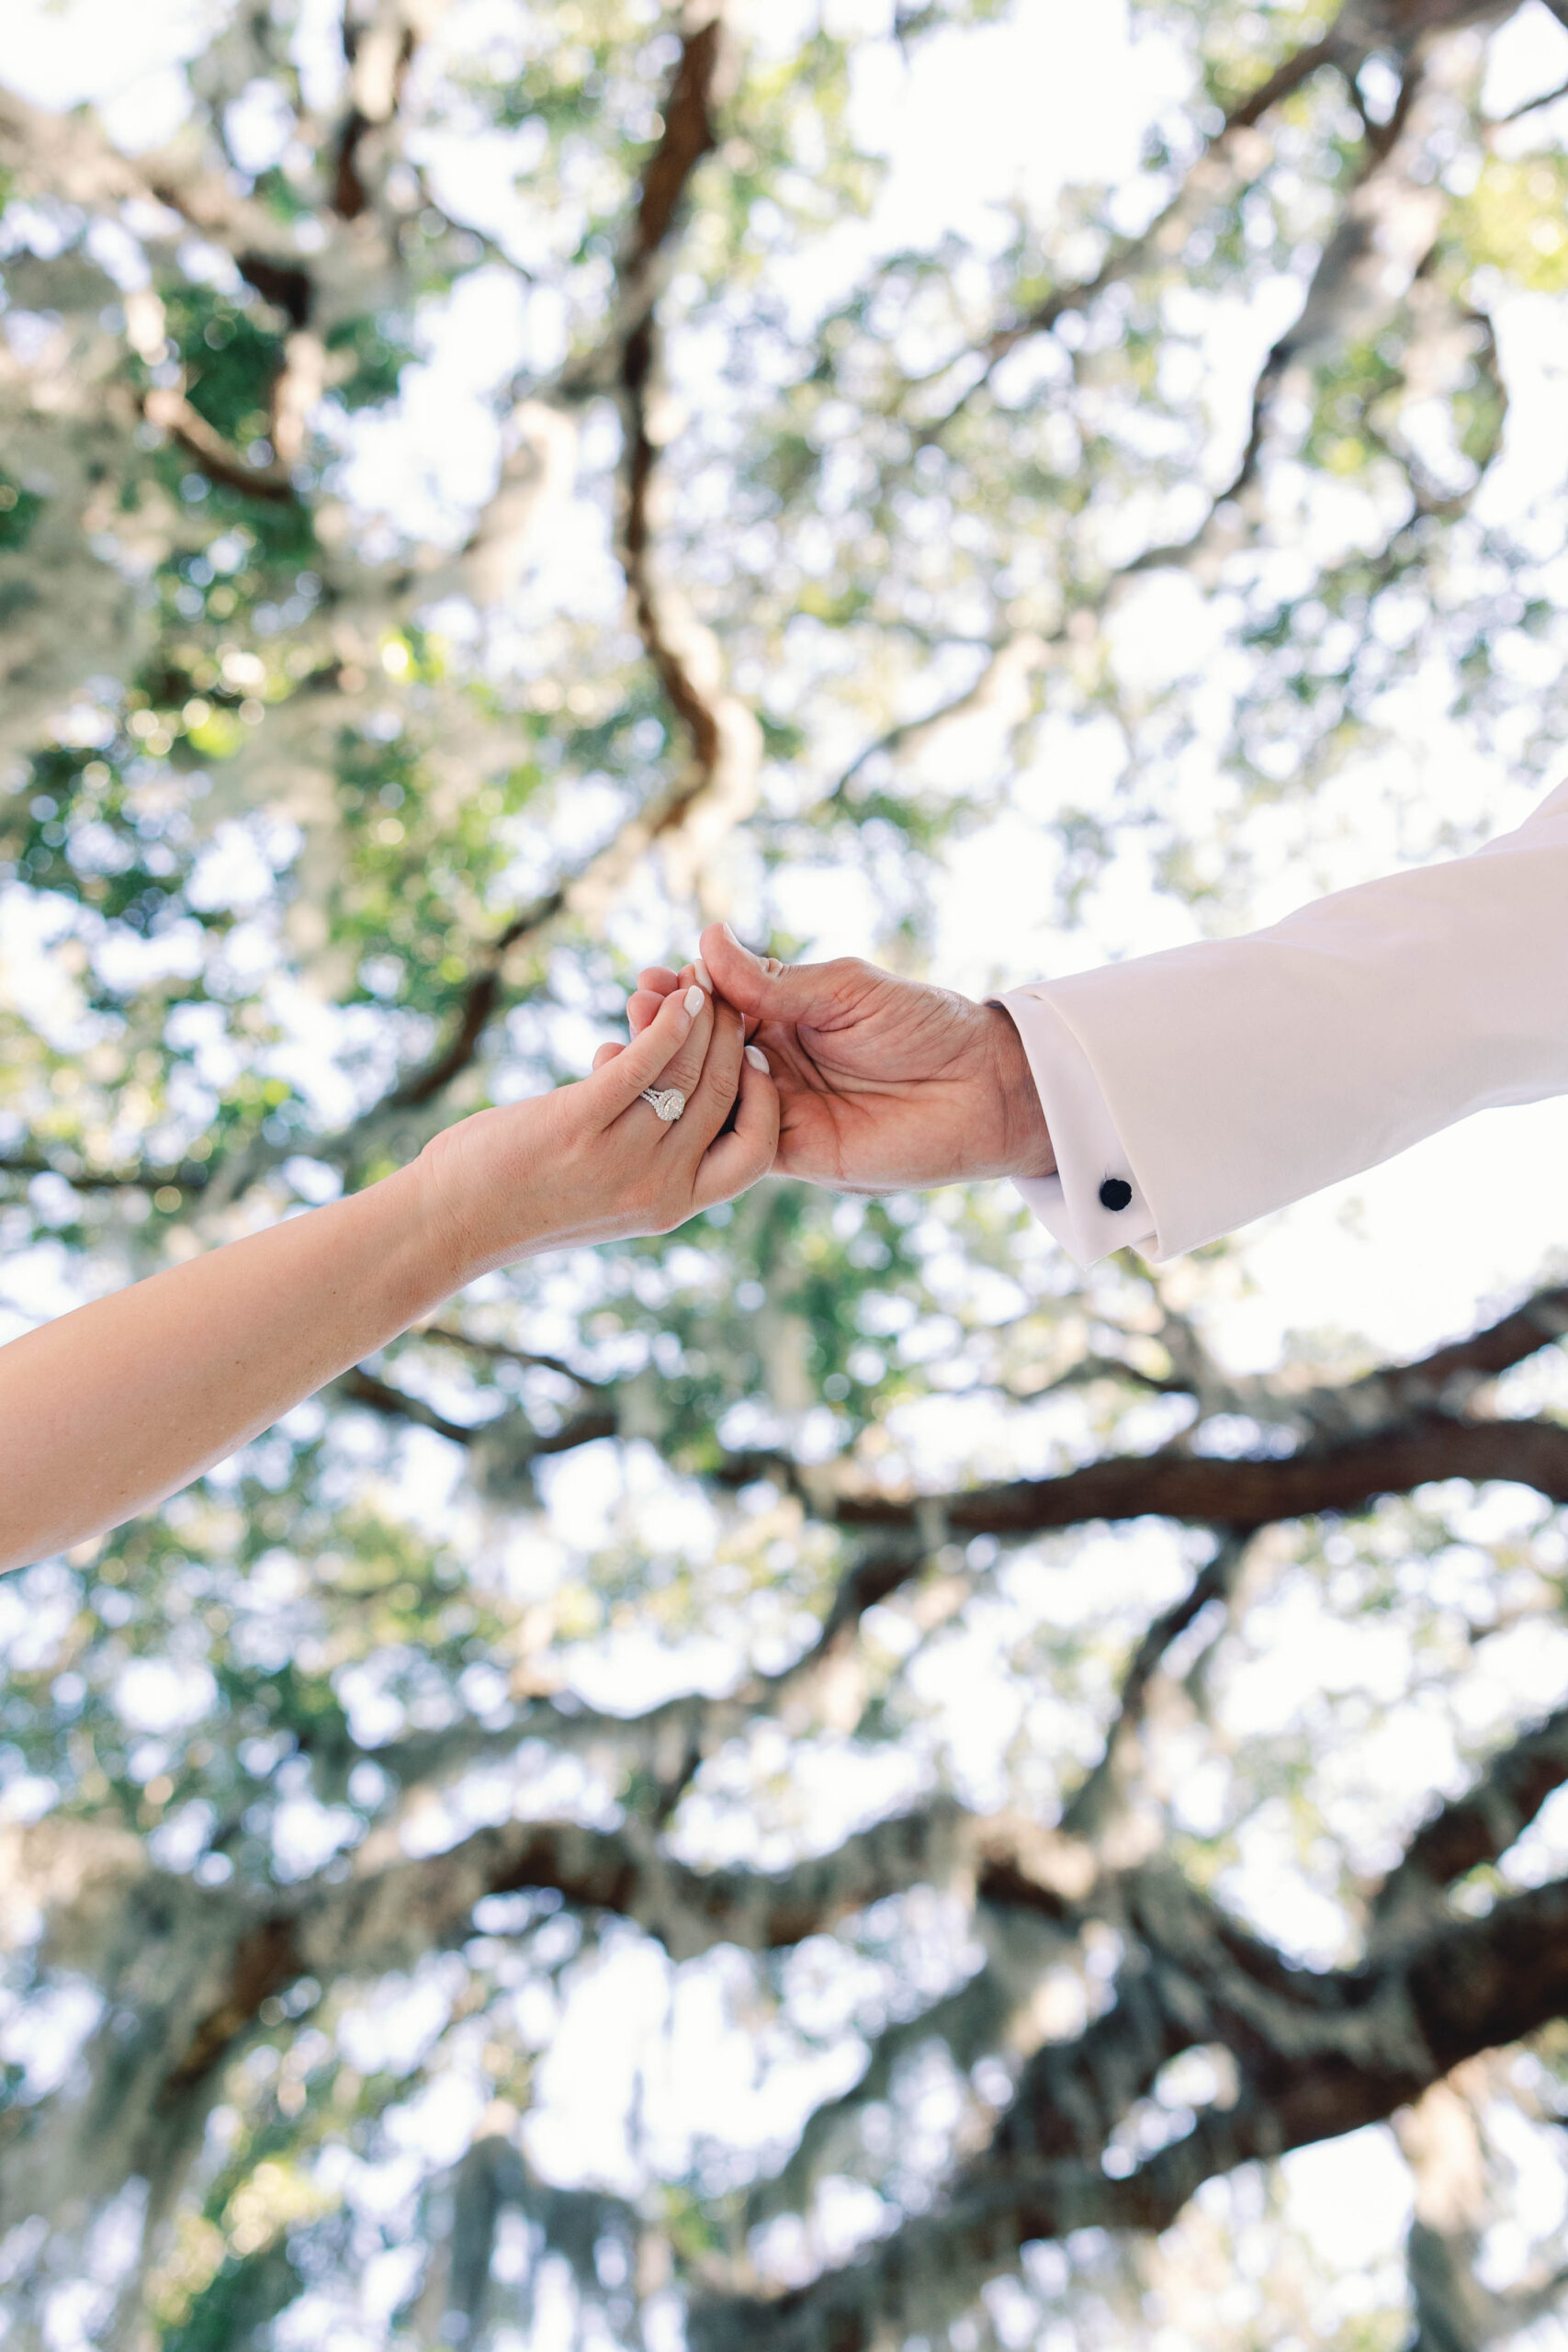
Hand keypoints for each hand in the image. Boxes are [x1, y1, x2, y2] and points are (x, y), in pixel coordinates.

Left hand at [419, 977, 777, 1279]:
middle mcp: (657, 1187)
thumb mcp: (603, 1186)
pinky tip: (671, 998)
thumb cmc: (523, 1194)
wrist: (451, 1221)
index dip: (765, 1099)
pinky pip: (642, 1064)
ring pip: (689, 1073)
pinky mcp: (578, 1126)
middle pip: (724, 1097)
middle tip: (728, 995)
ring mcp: (619, 1159)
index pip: (754, 1153)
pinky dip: (667, 1023)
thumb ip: (639, 1146)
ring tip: (697, 983)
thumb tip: (645, 1068)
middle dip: (733, 1037)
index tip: (757, 1057)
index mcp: (672, 1205)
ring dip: (702, 1017)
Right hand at [625, 930, 1053, 1192]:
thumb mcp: (844, 990)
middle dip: (667, 1030)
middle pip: (702, 1050)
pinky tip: (682, 1100)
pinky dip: (707, 1122)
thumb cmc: (923, 1025)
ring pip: (711, 1095)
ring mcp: (778, 1106)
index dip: (682, 993)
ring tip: (644, 1050)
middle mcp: (773, 1060)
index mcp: (783, 1013)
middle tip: (638, 1007)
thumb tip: (707, 939)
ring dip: (676, 1075)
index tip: (650, 979)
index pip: (716, 1003)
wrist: (980, 1088)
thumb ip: (774, 980)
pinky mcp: (791, 1151)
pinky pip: (737, 1140)